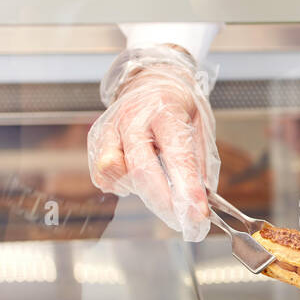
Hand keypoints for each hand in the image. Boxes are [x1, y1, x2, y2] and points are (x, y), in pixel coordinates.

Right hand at [88, 45, 219, 241]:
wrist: (149, 79)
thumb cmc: (176, 105)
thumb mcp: (200, 125)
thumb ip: (199, 162)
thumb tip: (203, 199)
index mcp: (164, 110)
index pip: (177, 155)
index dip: (187, 188)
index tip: (198, 213)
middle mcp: (132, 118)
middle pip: (140, 169)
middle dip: (162, 202)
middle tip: (182, 220)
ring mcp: (110, 128)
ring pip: (117, 173)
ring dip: (141, 190)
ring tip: (160, 186)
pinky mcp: (96, 139)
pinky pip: (102, 175)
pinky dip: (120, 184)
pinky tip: (137, 178)